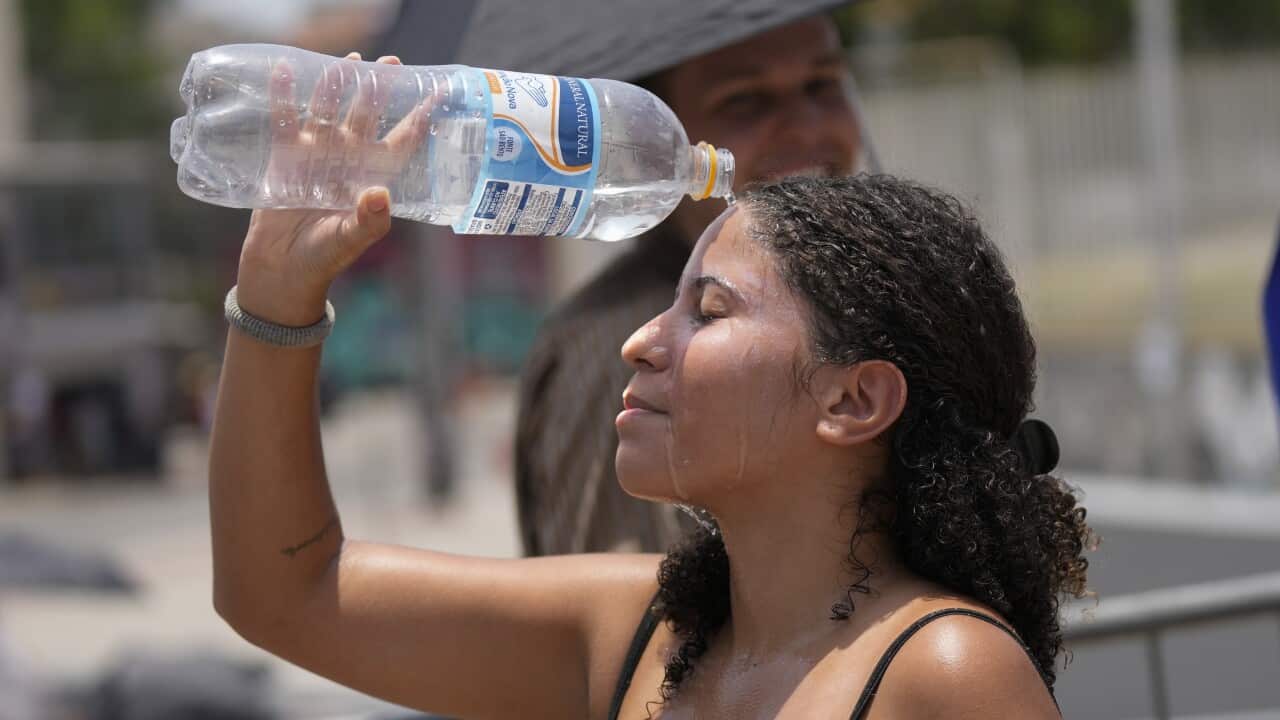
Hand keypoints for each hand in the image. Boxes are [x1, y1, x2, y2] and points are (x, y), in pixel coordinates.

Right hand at [236, 52, 429, 325]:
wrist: (283, 269)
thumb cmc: (325, 257)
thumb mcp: (350, 239)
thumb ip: (369, 219)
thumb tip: (380, 193)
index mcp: (372, 175)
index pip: (401, 142)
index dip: (418, 119)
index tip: (436, 95)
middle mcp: (348, 159)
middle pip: (366, 116)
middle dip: (378, 90)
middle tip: (389, 62)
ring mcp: (316, 153)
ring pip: (329, 110)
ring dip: (336, 86)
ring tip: (347, 61)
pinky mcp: (285, 155)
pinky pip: (286, 119)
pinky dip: (285, 96)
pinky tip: (286, 70)